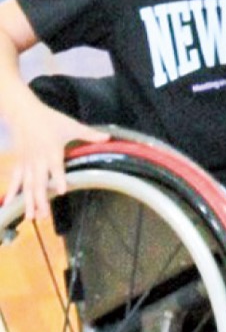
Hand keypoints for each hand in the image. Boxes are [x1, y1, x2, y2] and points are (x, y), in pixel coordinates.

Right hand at [3, 104, 109, 221]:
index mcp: (52, 151)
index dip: (59, 179)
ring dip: (28, 202)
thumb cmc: (50, 120)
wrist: (25, 113)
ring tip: (31, 217)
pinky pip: (15, 180)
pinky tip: (10, 205)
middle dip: (41, 200)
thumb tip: (109, 137)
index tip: (62, 191)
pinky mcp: (19, 163)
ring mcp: (26, 163)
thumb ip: (89, 134)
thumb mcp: (72, 125)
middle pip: (39, 183)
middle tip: (44, 217)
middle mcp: (38, 160)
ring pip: (27, 186)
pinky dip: (12, 193)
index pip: (56, 167)